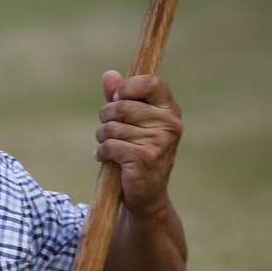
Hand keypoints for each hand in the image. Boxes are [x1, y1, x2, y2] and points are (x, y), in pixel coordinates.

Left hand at [94, 69, 182, 219]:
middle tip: (107, 129)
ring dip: (102, 137)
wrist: (147, 195)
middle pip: (122, 106)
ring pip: (112, 127)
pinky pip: (110, 146)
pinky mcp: (144, 159)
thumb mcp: (131, 123)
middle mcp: (169, 124)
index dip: (127, 88)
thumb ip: (120, 97)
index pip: (150, 82)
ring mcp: (159, 142)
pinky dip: (102, 153)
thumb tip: (109, 75)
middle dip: (106, 117)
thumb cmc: (137, 153)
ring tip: (108, 147)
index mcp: (169, 110)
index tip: (118, 99)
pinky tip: (105, 159)